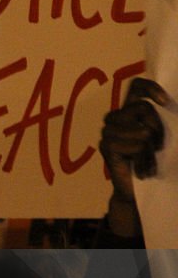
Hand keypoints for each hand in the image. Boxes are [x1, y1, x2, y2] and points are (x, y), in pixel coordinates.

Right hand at [99, 77, 168, 235]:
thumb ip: (167, 120)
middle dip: (157, 127)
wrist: (146, 191)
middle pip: (141, 107)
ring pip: (141, 130)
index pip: (136, 86)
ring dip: (151, 149)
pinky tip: (142, 169)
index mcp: (132, 111)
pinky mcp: (107, 148)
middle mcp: (117, 119)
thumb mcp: (169, 137)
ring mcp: (109, 133)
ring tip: (148, 161)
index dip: (150, 88)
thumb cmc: (160, 162)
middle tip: (158, 146)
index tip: (165, 103)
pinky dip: (143, 158)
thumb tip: (175, 107)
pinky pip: (133, 145)